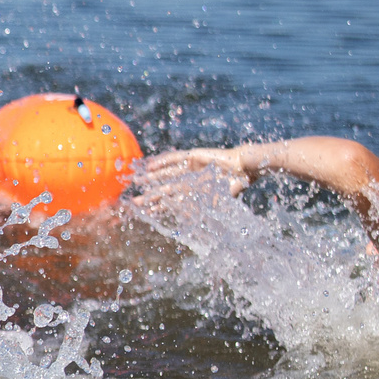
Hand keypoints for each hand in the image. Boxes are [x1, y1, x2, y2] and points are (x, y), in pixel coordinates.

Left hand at [131, 147, 249, 208]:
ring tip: (137, 181)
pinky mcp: (192, 156)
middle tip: (134, 202)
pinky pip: (174, 158)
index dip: (158, 208)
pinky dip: (162, 161)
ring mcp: (189, 169)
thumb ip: (201, 210)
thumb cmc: (234, 187)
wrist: (244, 169)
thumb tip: (185, 222)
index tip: (144, 214)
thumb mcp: (215, 202)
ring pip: (165, 174)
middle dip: (150, 196)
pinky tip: (150, 165)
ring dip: (152, 178)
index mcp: (193, 194)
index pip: (172, 202)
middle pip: (165, 190)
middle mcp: (188, 181)